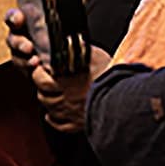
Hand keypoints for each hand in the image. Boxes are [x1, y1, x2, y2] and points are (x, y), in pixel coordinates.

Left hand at [6, 8, 109, 131]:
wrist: (126, 99)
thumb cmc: (111, 76)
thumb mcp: (94, 55)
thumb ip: (78, 49)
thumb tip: (68, 40)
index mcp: (65, 81)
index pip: (39, 78)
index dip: (38, 72)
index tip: (42, 68)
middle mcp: (65, 99)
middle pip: (42, 96)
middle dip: (42, 88)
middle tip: (45, 82)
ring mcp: (71, 113)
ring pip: (50, 110)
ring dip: (48, 102)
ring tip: (52, 95)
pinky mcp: (79, 124)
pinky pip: (60, 125)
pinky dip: (55, 119)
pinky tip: (55, 114)